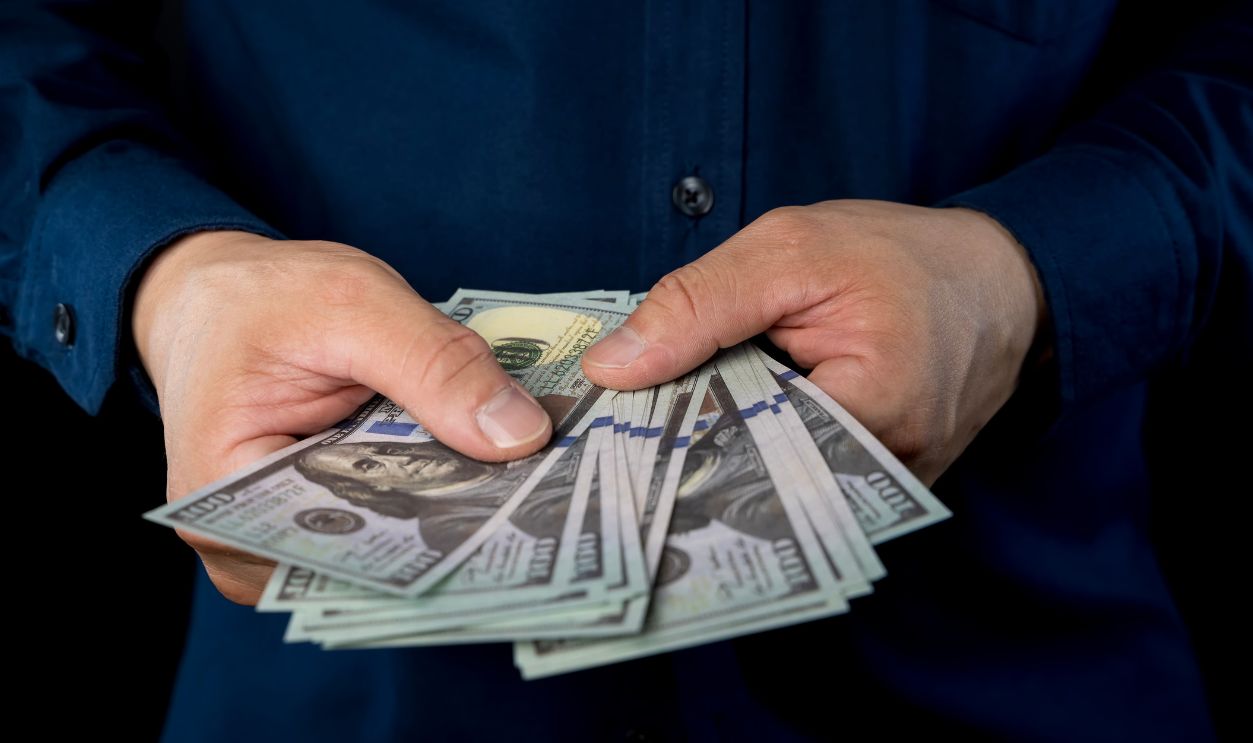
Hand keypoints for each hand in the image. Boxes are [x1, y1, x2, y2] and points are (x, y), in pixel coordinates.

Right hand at [133, 231, 550, 603]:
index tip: (522, 519)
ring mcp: (293, 538)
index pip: (339, 552)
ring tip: (538, 485)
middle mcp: (252, 545)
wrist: (221, 293)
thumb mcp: (352, 304)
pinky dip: (444, 488)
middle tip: (552, 501)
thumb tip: (522, 436)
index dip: (434, 541)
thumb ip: (435, 365)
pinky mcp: (331, 515)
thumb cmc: (261, 297)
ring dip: (460, 508)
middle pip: (373, 558)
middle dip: (460, 526)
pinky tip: (500, 467)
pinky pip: (396, 516)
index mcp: (220, 506)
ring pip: (393, 542)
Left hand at [582, 200, 1045, 484]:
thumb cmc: (902, 256)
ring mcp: (886, 489)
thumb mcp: (791, 250)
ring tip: (666, 424)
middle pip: (754, 480)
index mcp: (872, 414)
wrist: (1001, 278)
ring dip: (723, 450)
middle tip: (620, 431)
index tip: (607, 429)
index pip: (738, 451)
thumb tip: (612, 368)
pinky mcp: (881, 485)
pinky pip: (802, 477)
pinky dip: (760, 448)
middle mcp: (884, 475)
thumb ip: (699, 305)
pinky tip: (725, 422)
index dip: (667, 436)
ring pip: (774, 483)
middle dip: (689, 451)